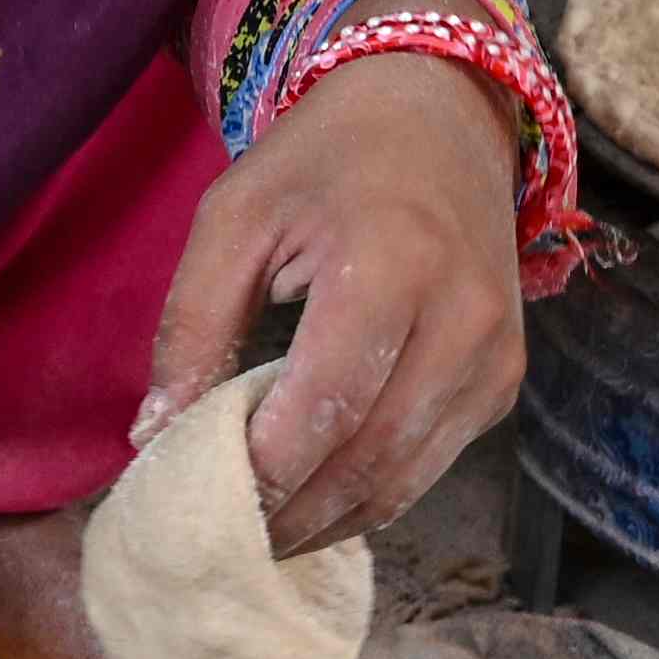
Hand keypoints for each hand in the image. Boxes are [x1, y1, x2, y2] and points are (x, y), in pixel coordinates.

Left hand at [149, 14, 534, 556]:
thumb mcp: (235, 216)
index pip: (324, 409)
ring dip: (325, 523)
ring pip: (404, 480)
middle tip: (214, 543)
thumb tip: (155, 437)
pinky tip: (310, 503)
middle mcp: (463, 320)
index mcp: (392, 266)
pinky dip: (368, 497)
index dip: (260, 474)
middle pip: (367, 460)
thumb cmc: (324, 161)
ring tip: (253, 537)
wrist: (440, 115)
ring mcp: (495, 356)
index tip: (194, 505)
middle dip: (286, 515)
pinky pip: (431, 464)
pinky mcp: (504, 380)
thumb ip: (192, 323)